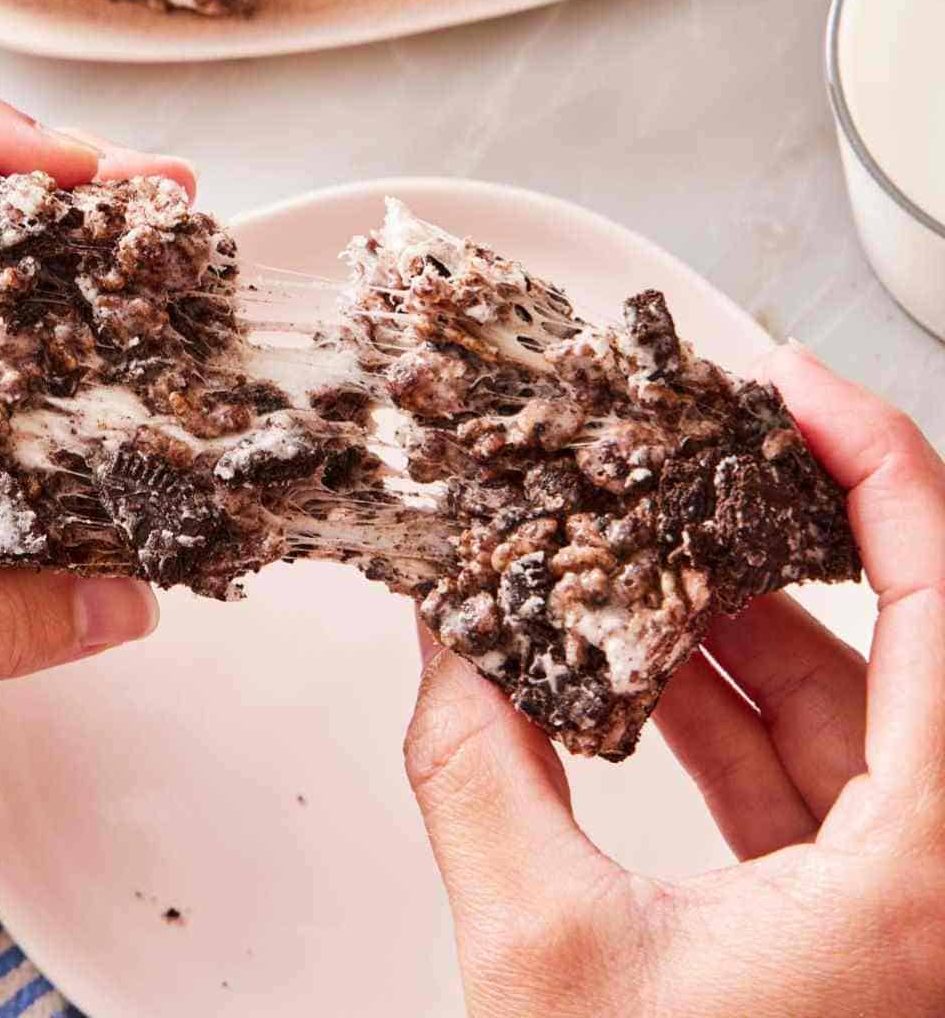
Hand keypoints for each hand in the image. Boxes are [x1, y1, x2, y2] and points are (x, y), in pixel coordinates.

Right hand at [405, 343, 944, 1016]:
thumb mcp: (550, 968)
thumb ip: (480, 775)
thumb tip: (445, 640)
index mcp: (935, 869)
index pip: (944, 594)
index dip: (876, 459)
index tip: (792, 381)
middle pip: (903, 631)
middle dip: (777, 529)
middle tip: (693, 447)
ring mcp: (915, 902)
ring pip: (854, 705)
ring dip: (737, 622)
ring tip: (634, 547)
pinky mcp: (870, 930)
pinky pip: (819, 777)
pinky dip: (732, 711)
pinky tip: (639, 666)